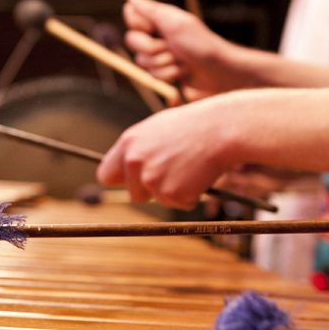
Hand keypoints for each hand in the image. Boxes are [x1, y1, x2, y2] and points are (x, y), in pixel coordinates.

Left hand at [97, 95, 242, 206]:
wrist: (222, 128)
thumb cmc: (195, 125)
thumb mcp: (158, 129)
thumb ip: (140, 149)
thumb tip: (130, 168)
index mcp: (128, 143)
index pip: (106, 174)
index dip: (121, 182)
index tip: (132, 183)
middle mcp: (134, 162)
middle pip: (134, 195)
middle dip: (152, 192)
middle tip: (175, 173)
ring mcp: (151, 179)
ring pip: (159, 200)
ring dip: (175, 191)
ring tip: (191, 166)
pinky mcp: (170, 194)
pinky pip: (180, 204)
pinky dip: (192, 195)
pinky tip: (199, 174)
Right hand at [122, 0, 252, 95]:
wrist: (220, 72)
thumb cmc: (201, 44)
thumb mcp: (175, 23)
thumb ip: (151, 11)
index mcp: (160, 20)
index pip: (132, 19)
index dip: (140, 26)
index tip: (155, 28)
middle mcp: (158, 36)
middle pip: (133, 44)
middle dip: (153, 49)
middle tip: (173, 48)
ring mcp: (161, 56)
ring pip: (143, 63)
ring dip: (165, 64)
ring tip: (183, 62)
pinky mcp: (166, 74)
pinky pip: (153, 78)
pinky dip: (169, 76)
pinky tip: (184, 74)